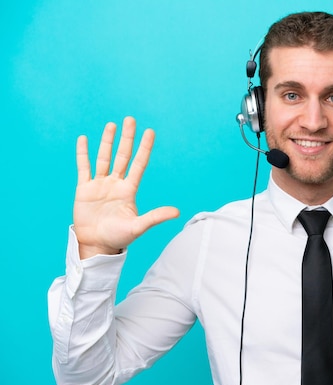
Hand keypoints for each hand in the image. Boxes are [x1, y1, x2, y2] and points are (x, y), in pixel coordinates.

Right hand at [73, 116, 179, 258]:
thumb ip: (155, 216)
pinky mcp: (84, 189)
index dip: (144, 148)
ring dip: (107, 141)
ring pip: (104, 157)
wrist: (96, 245)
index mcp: (129, 190)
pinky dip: (83, 153)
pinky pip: (84, 167)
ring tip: (112, 125)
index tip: (150, 132)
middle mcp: (116, 183)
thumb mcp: (139, 226)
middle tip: (131, 119)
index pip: (139, 164)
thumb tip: (177, 212)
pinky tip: (84, 139)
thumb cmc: (118, 237)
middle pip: (123, 156)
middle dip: (127, 138)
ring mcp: (100, 184)